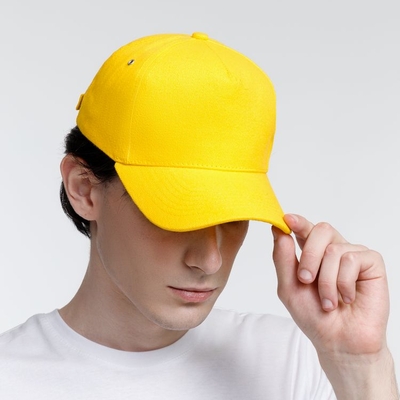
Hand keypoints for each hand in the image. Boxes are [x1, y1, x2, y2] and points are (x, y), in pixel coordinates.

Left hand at [272, 214, 398, 398]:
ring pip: (334, 250)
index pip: (305, 229)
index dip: (297, 221)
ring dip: (326, 280)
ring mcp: (353, 255)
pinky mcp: (372, 263)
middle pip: (321, 230)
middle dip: (309, 256)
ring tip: (329, 301)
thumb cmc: (314, 316)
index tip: (287, 219)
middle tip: (306, 280)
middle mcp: (333, 251)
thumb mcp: (288, 287)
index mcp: (313, 254)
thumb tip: (278, 229)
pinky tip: (348, 297)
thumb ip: (282, 258)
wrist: (339, 341)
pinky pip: (353, 259)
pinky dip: (344, 282)